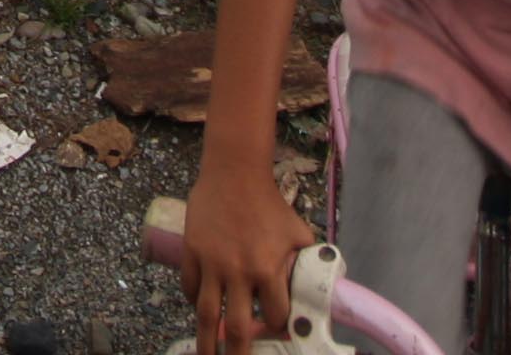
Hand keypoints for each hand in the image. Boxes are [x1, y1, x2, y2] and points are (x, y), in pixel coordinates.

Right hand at [179, 159, 320, 353]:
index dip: (276, 326)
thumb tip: (320, 289)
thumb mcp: (297, 233)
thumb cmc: (269, 204)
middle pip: (238, 327)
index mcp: (268, 269)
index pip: (275, 315)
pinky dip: (194, 301)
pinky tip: (199, 308)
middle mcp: (239, 272)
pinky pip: (190, 287)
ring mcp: (212, 263)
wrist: (234, 172)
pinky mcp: (191, 252)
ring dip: (206, 341)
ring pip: (207, 314)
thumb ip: (306, 263)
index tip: (273, 330)